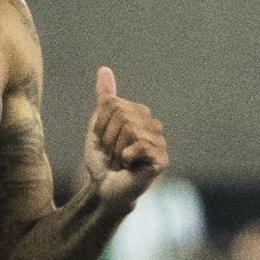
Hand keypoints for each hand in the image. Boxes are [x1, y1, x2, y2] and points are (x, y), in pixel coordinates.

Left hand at [84, 67, 167, 207]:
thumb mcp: (98, 126)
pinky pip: (139, 145)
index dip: (100, 125)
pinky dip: (126, 157)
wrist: (104, 190)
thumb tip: (104, 69)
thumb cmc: (103, 161)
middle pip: (122, 116)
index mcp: (139, 114)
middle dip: (108, 139)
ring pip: (130, 130)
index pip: (113, 105)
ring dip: (116, 151)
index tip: (103, 142)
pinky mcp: (161, 158)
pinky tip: (128, 165)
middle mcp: (153, 125)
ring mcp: (159, 141)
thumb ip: (105, 99)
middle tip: (112, 154)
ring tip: (120, 162)